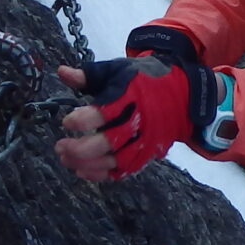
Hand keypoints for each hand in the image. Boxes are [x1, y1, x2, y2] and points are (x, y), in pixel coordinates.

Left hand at [55, 55, 213, 180]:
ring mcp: (145, 140)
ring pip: (115, 160)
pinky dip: (103, 173)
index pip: (106, 112)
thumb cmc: (145, 80)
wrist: (183, 93)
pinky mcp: (148, 153)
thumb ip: (89, 75)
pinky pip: (124, 170)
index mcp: (131, 96)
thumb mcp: (118, 70)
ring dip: (88, 164)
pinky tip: (83, 171)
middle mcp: (140, 121)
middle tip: (60, 146)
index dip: (84, 120)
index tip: (67, 122)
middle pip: (109, 142)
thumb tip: (62, 72)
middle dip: (81, 148)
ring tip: (67, 160)